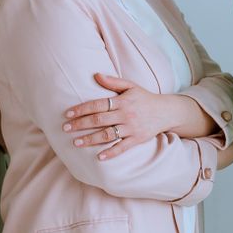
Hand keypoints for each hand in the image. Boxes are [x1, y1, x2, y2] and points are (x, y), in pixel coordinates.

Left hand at [63, 73, 188, 158]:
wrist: (167, 112)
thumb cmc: (145, 98)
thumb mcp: (131, 86)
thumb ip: (113, 81)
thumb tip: (96, 75)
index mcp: (122, 101)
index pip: (98, 104)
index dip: (82, 109)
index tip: (68, 114)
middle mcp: (126, 114)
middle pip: (99, 120)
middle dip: (80, 124)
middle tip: (65, 128)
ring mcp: (132, 128)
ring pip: (107, 134)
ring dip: (90, 139)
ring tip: (76, 143)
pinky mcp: (138, 139)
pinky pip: (122, 147)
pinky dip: (111, 152)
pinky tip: (99, 157)